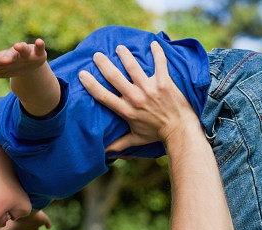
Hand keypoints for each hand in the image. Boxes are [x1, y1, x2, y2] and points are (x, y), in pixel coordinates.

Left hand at [0, 39, 47, 81]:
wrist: (28, 65)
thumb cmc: (9, 67)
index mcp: (2, 59)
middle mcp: (13, 54)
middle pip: (8, 55)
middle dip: (5, 57)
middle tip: (3, 61)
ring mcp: (25, 53)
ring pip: (22, 49)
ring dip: (20, 48)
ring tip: (18, 45)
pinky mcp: (37, 54)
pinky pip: (39, 48)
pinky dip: (40, 45)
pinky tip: (40, 41)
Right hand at [78, 41, 198, 152]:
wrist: (180, 131)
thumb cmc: (157, 134)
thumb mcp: (136, 139)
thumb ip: (119, 144)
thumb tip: (105, 153)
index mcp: (126, 110)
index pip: (103, 96)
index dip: (90, 84)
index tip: (82, 74)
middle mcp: (135, 98)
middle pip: (114, 77)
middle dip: (103, 63)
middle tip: (97, 55)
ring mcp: (150, 89)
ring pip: (133, 66)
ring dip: (124, 54)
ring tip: (119, 48)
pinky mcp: (164, 82)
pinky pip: (159, 63)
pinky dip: (157, 52)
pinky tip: (154, 43)